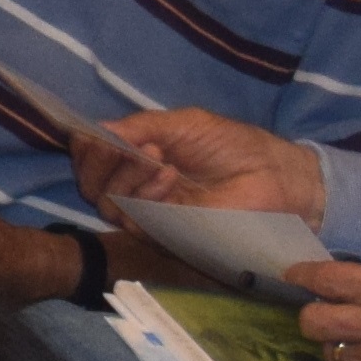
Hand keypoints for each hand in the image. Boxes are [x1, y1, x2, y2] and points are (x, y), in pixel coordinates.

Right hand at [76, 107, 326, 218]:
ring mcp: (150, 215)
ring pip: (106, 202)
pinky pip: (134, 220)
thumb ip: (141, 126)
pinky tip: (168, 176)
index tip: (96, 134)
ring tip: (159, 159)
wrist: (275, 177)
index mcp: (137, 160)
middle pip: (90, 183)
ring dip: (126, 175)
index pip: (91, 159)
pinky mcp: (166, 236)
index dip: (86, 148)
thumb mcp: (184, 124)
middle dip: (102, 161)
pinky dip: (145, 194)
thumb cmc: (234, 147)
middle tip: (131, 146)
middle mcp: (136, 189)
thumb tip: (97, 129)